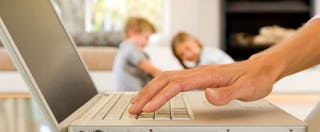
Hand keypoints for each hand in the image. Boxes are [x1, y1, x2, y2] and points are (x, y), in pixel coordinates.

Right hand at [128, 57, 282, 114]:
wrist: (260, 69)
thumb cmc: (254, 79)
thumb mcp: (246, 89)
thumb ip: (226, 94)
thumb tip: (207, 95)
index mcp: (206, 75)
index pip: (176, 85)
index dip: (160, 97)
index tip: (148, 109)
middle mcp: (198, 72)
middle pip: (164, 80)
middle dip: (147, 94)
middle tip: (134, 109)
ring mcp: (196, 74)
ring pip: (165, 79)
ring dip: (150, 90)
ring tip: (138, 103)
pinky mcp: (197, 78)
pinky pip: (172, 81)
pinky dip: (159, 88)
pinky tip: (155, 94)